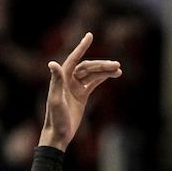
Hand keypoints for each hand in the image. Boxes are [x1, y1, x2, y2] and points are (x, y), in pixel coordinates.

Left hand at [39, 32, 121, 149]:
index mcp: (62, 78)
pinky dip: (103, 78)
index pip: (74, 59)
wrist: (58, 135)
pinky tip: (113, 76)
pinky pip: (93, 83)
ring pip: (92, 75)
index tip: (90, 35)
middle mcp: (68, 80)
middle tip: (117, 65)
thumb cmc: (55, 118)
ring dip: (105, 71)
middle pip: (88, 67)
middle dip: (102, 65)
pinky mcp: (81, 96)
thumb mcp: (55, 100)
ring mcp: (75, 87)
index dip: (82, 47)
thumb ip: (56, 81)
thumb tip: (52, 63)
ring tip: (119, 70)